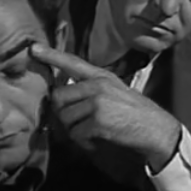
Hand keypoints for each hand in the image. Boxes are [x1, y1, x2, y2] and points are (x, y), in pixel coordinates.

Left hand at [30, 43, 179, 171]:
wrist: (157, 129)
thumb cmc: (136, 114)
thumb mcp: (116, 91)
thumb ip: (92, 90)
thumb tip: (65, 100)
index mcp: (102, 76)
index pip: (73, 62)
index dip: (51, 55)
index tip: (34, 49)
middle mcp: (98, 85)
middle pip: (59, 97)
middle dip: (64, 113)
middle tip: (79, 122)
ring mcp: (97, 102)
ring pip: (65, 118)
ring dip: (74, 130)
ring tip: (92, 132)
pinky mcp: (98, 121)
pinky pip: (76, 134)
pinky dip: (84, 142)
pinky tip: (97, 141)